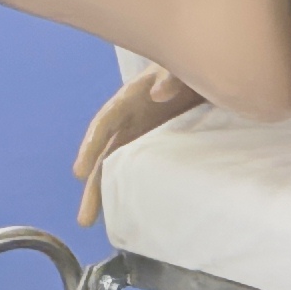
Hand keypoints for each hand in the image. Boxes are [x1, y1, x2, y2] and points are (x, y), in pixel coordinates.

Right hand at [71, 66, 206, 226]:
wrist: (209, 73)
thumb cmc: (189, 67)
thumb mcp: (181, 67)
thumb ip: (172, 76)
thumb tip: (158, 93)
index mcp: (131, 98)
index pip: (105, 122)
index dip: (90, 146)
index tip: (80, 172)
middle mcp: (131, 120)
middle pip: (105, 154)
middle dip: (94, 186)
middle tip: (85, 218)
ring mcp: (143, 135)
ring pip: (118, 166)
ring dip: (107, 192)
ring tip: (94, 222)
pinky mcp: (160, 146)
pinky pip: (141, 169)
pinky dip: (133, 188)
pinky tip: (130, 210)